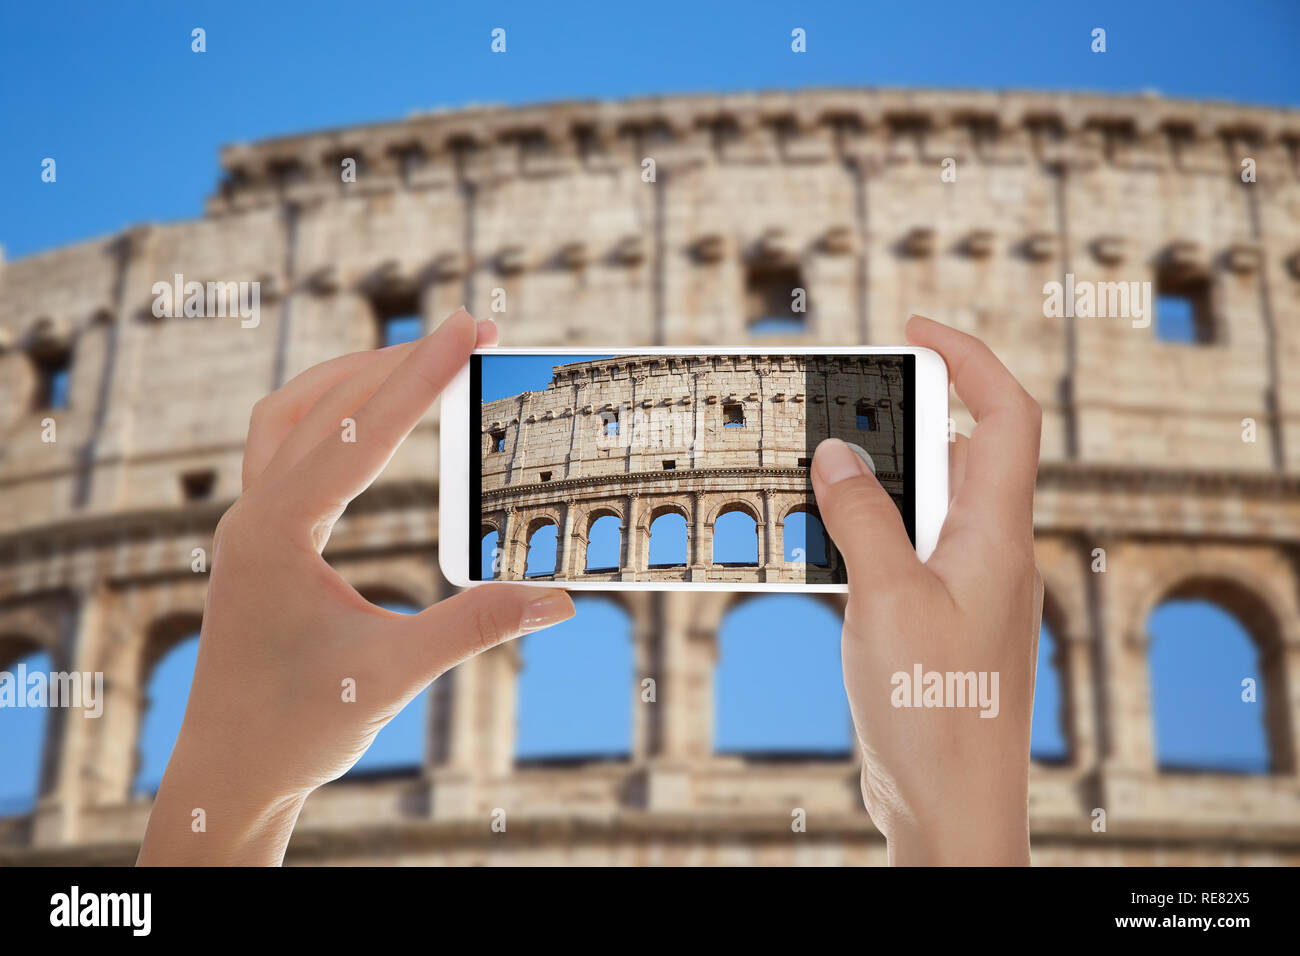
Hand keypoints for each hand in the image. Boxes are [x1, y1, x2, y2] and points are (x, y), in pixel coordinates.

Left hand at [138, 309, 574, 865]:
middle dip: (401, 361)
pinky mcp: (258, 538)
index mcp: (277, 534)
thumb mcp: (394, 674)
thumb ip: (475, 626)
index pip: (361, 434)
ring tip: (421, 356)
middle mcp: (253, 515)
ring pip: (292, 414)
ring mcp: (248, 524)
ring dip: (356, 376)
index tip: (468, 328)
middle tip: (471, 330)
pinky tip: (366, 420)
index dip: (422, 377)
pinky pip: (285, 445)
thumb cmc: (297, 727)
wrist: (229, 771)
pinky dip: (331, 413)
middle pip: (327, 405)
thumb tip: (559, 598)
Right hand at [811, 314, 1042, 865]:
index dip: (968, 358)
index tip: (914, 329)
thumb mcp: (886, 598)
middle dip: (906, 414)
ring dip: (878, 477)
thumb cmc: (936, 708)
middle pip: (961, 450)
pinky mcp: (935, 618)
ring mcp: (964, 585)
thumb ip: (863, 517)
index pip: (1005, 415)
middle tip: (842, 400)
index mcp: (996, 533)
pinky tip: (821, 539)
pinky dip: (866, 530)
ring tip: (817, 466)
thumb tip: (837, 451)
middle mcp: (989, 550)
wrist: (951, 801)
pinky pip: (904, 550)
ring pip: (926, 502)